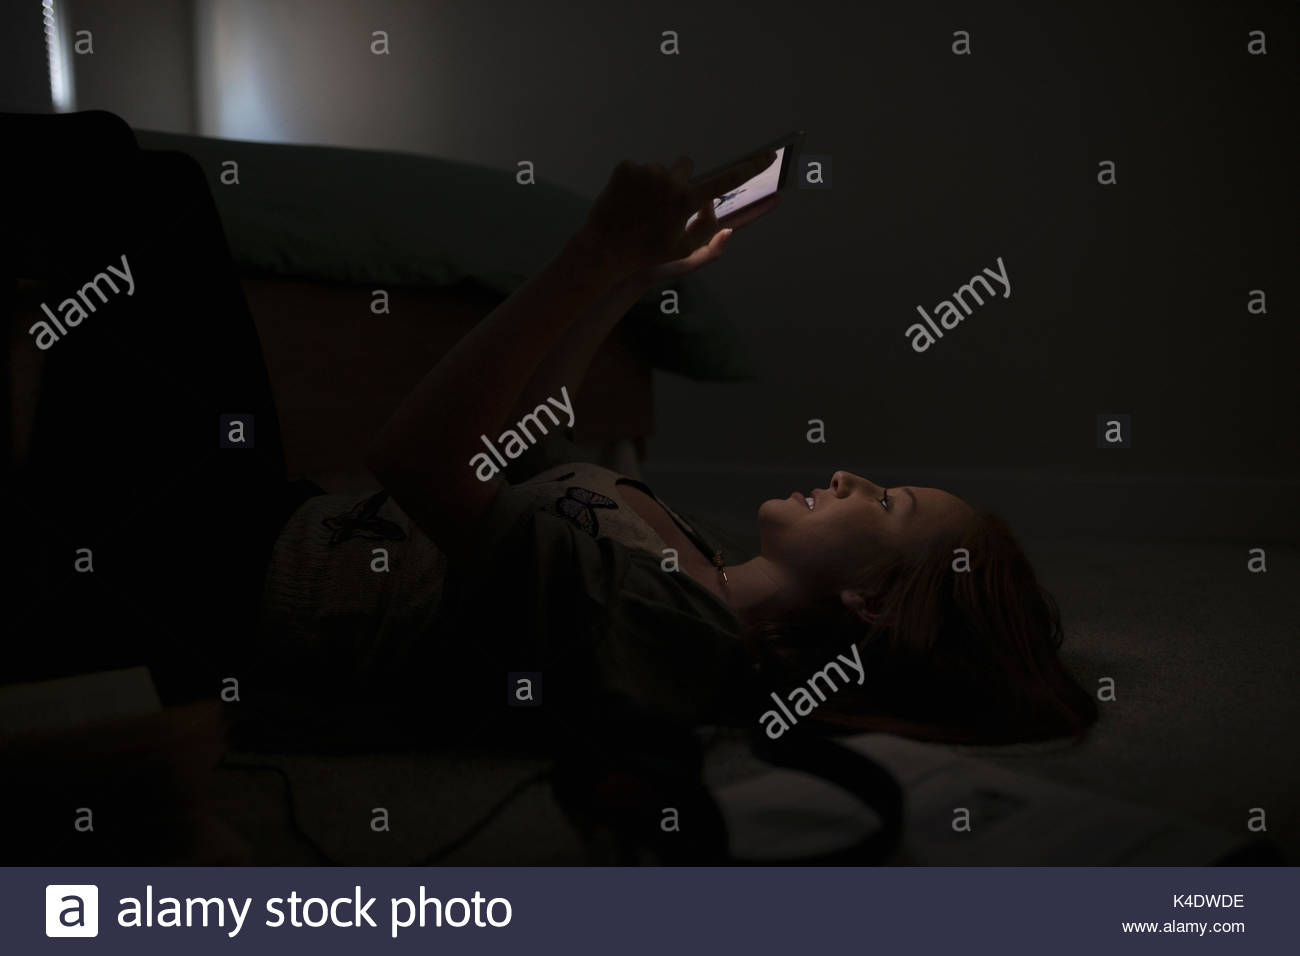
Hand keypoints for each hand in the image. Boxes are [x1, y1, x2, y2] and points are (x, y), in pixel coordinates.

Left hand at [579, 151, 777, 280]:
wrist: (605, 250)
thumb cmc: (648, 255)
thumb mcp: (684, 251)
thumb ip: (708, 233)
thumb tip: (722, 218)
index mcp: (687, 201)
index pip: (726, 180)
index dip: (750, 167)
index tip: (770, 155)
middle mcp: (669, 180)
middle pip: (686, 167)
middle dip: (680, 181)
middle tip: (664, 207)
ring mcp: (645, 172)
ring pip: (661, 170)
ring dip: (656, 184)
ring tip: (641, 209)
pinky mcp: (626, 168)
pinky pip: (639, 168)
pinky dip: (636, 182)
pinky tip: (628, 202)